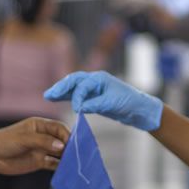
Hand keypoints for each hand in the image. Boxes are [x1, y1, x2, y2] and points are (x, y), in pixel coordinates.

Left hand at [0, 117, 69, 174]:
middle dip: (70, 147)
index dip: (68, 135)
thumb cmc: (4, 141)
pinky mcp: (39, 162)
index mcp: (40, 125)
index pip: (59, 128)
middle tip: (77, 155)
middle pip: (62, 140)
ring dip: (66, 158)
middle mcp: (44, 137)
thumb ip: (43, 141)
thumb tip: (62, 145)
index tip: (73, 144)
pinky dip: (60, 167)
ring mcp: (42, 149)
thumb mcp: (24, 138)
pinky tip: (66, 171)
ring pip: (59, 153)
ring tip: (74, 164)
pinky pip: (54, 164)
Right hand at [44, 71, 163, 130]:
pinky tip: (58, 101)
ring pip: (73, 87)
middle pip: (73, 81)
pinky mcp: (93, 98)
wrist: (140, 109)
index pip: (82, 85)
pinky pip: (77, 95)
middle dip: (61, 87)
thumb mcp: (112, 103)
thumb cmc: (129, 102)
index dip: (77, 96)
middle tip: (49, 95)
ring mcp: (93, 89)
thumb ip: (95, 104)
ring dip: (61, 91)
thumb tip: (79, 107)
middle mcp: (94, 81)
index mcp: (99, 78)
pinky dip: (67, 97)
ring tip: (49, 96)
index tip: (76, 109)